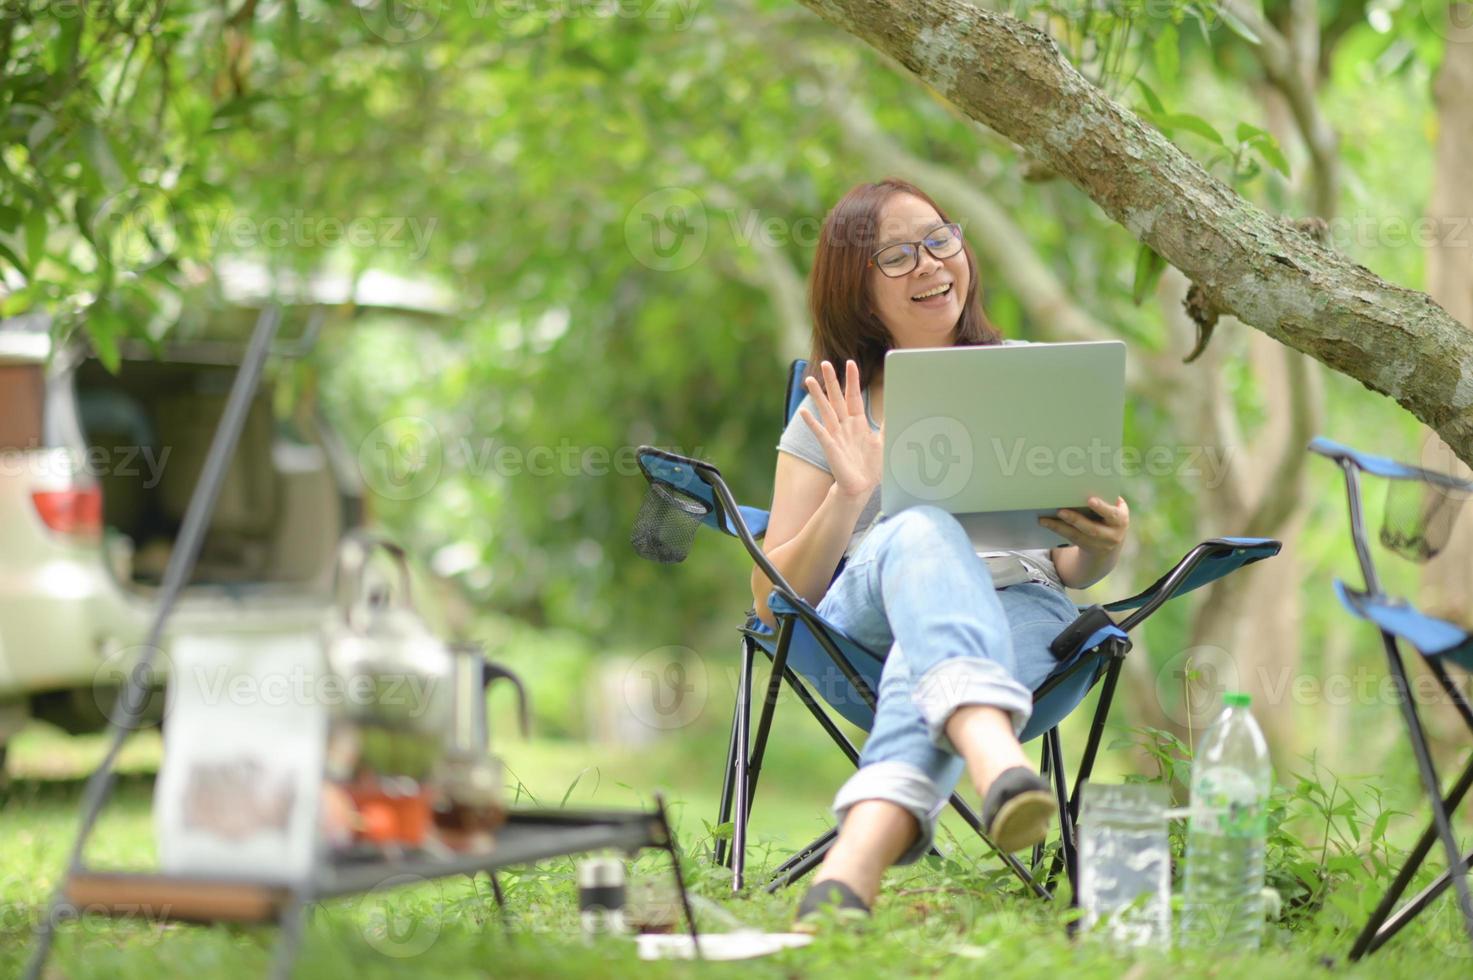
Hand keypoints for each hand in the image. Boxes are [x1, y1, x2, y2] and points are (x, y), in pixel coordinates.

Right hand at [798, 359, 882, 499]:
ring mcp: (835, 435)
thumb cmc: (871, 466)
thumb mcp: (884, 441)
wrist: (860, 487)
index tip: (850, 363)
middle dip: (832, 381)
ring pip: (826, 410)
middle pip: (837, 398)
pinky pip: (819, 432)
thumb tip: (900, 407)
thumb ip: (888, 424)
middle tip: (826, 363)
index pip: (854, 396)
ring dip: (818, 395)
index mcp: (857, 422)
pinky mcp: (830, 446)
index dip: (852, 380)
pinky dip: (811, 422)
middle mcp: (844, 425)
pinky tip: (803, 412)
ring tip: (810, 380)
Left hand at [1039, 495, 1129, 555]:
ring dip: (1059, 527)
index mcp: (1120, 520)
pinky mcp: (1086, 548)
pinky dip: (1057, 530)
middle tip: (1060, 511)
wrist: (1111, 542)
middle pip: (1091, 529)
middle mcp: (1111, 535)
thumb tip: (1087, 480)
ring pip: (1077, 536)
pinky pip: (1070, 539)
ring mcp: (1098, 545)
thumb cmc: (1110, 515)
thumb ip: (1106, 497)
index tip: (1090, 500)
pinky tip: (1045, 522)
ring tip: (1044, 519)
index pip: (1112, 514)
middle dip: (1075, 520)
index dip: (1102, 507)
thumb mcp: (1114, 507)